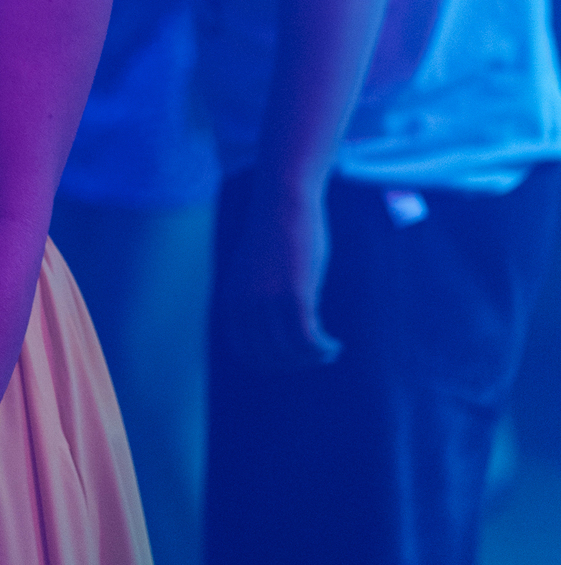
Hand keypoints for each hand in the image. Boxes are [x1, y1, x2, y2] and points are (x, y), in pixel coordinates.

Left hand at [220, 177, 342, 371]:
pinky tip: (333, 346)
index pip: (246, 353)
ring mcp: (268, 301)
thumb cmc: (276, 234)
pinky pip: (308, 339)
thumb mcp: (254, 271)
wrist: (284, 200)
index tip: (292, 359)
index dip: (271, 364)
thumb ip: (254, 298)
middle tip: (315, 357)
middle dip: (295, 364)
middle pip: (270, 357)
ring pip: (291, 351)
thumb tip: (269, 330)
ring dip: (312, 359)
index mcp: (231, 301)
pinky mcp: (295, 294)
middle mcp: (245, 305)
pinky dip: (322, 349)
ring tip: (328, 352)